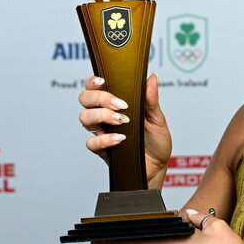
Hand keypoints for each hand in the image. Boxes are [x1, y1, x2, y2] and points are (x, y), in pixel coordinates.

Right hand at [78, 73, 171, 187]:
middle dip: (99, 98)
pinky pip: (92, 143)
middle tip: (121, 105)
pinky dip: (105, 139)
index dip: (93, 82)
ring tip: (122, 121)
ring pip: (84, 118)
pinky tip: (120, 139)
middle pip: (85, 99)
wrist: (158, 166)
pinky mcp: (103, 149)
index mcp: (115, 104)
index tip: (103, 81)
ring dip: (102, 116)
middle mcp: (104, 116)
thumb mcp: (157, 118)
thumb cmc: (156, 141)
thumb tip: (152, 77)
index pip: (95, 88)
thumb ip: (151, 99)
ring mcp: (102, 132)